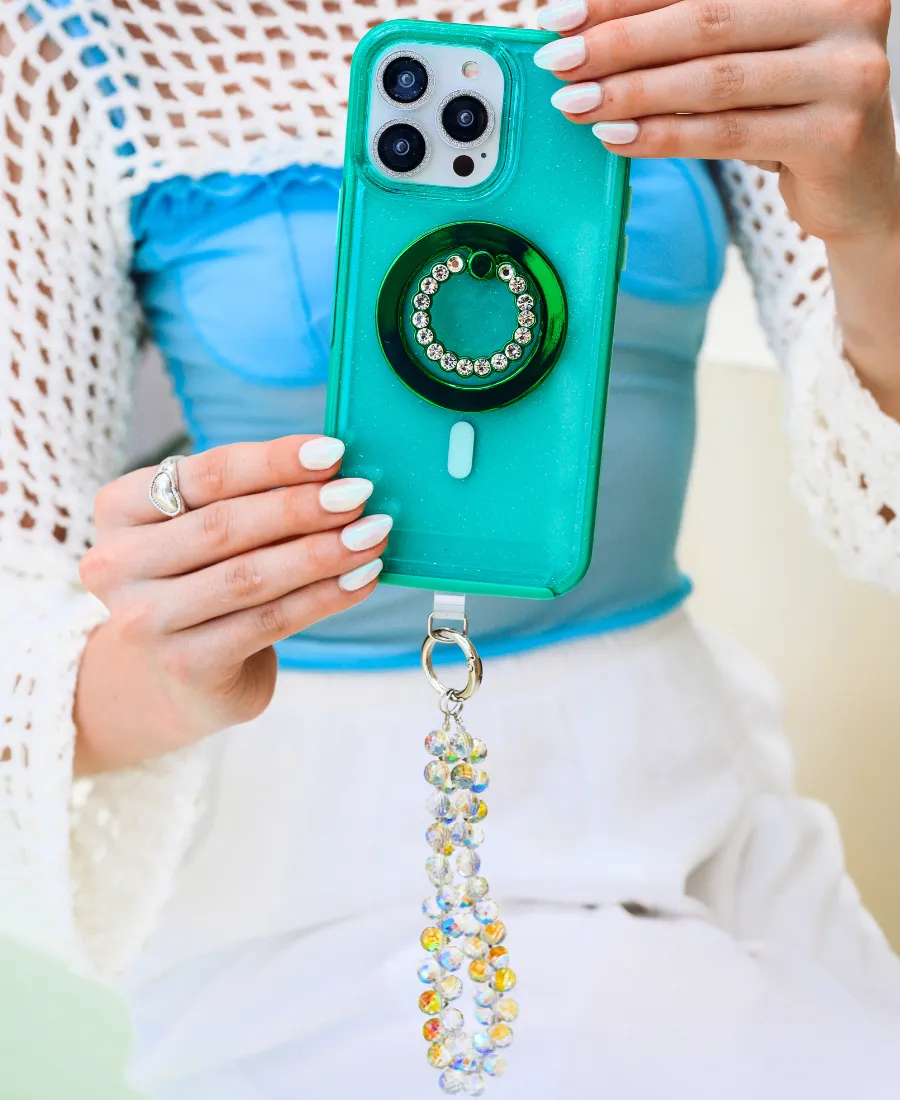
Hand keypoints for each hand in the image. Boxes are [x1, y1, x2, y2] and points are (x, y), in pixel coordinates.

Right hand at [75, 435, 389, 770]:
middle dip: (302, 507)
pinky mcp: (184, 664)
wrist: (183, 676)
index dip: (273, 461)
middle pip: (225, 526)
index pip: (204, 475)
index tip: (333, 451)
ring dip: (321, 553)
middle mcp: (117, 564)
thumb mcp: (209, 529)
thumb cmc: (206, 580)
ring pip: (249, 577)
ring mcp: (144, 621)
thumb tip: (335, 469)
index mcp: (118, 509)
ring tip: (372, 535)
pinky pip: (268, 622)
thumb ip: (252, 497)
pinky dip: (324, 597)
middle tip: (360, 494)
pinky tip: (362, 579)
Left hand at [536, 0, 899, 242]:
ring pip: (713, 80)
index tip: (559, 16)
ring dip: (632, 93)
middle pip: (707, 21)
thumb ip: (691, 33)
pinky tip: (615, 138)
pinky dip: (663, 136)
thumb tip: (586, 32)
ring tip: (576, 105)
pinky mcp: (835, 135)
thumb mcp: (749, 56)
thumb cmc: (788, 109)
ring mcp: (848, 71)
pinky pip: (727, 134)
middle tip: (559, 62)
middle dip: (620, 43)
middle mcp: (847, 8)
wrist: (855, 187)